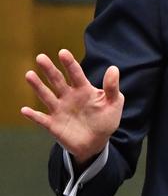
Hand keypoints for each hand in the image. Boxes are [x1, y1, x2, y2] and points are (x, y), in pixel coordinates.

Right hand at [21, 49, 123, 164]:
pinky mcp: (53, 125)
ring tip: (29, 74)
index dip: (69, 63)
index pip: (75, 73)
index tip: (63, 52)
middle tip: (41, 57)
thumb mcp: (114, 103)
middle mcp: (69, 96)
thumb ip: (112, 87)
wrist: (97, 142)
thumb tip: (113, 68)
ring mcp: (60, 110)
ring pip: (47, 96)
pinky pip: (41, 119)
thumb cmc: (105, 119)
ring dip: (38, 86)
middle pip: (57, 80)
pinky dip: (33, 115)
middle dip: (49, 69)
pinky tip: (25, 110)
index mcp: (83, 89)